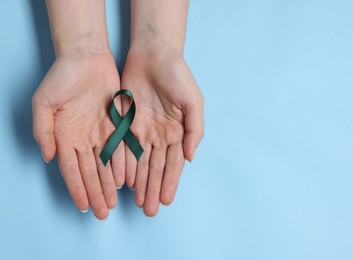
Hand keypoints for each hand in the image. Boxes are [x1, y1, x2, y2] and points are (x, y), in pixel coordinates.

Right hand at [32, 52, 125, 218]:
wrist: (87, 57)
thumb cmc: (62, 77)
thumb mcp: (44, 102)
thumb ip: (43, 130)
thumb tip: (49, 157)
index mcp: (65, 136)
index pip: (71, 169)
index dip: (77, 188)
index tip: (83, 206)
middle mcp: (83, 138)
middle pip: (90, 171)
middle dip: (96, 192)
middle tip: (103, 212)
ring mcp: (101, 132)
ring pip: (106, 164)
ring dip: (109, 184)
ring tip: (114, 202)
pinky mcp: (117, 124)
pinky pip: (121, 148)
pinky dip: (123, 164)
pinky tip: (126, 179)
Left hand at [121, 51, 203, 215]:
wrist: (154, 55)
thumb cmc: (178, 76)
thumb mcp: (194, 102)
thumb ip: (195, 130)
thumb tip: (191, 158)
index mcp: (177, 132)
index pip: (173, 164)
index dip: (169, 182)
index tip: (165, 201)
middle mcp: (160, 135)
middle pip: (155, 168)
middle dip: (153, 189)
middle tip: (148, 211)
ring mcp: (142, 130)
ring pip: (140, 163)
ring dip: (139, 183)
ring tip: (137, 202)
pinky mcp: (125, 123)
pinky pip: (124, 148)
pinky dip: (124, 165)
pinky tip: (124, 180)